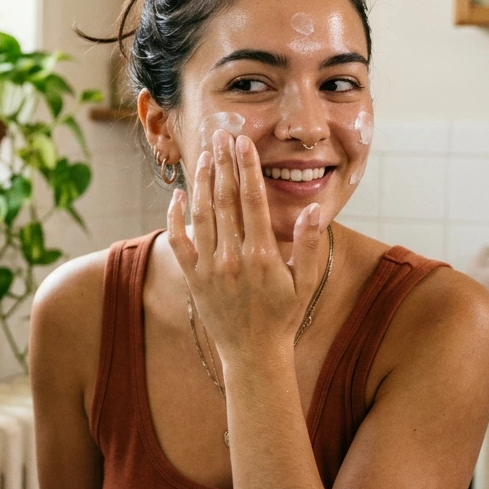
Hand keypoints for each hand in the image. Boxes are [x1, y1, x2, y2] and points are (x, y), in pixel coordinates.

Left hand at [163, 129, 327, 368]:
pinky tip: (178, 195)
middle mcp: (232, 258)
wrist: (253, 353)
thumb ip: (310, 245)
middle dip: (223, 164)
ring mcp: (209, 268)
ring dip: (202, 182)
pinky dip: (175, 217)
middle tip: (221, 134)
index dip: (247, 168)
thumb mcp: (306, 283)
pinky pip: (179, 241)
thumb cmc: (284, 316)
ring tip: (205, 155)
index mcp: (263, 256)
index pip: (252, 200)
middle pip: (225, 200)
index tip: (243, 143)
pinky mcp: (193, 278)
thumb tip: (313, 209)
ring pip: (201, 215)